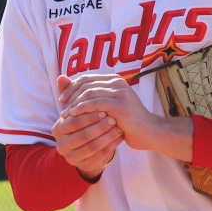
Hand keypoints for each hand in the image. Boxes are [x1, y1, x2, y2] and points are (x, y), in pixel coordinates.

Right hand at [52, 76, 122, 180]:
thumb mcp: (77, 110)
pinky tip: (120, 137)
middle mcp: (61, 146)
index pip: (73, 121)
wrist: (88, 147)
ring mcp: (73, 158)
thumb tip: (62, 77)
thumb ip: (71, 93)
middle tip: (112, 116)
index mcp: (57, 130)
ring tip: (118, 125)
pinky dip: (111, 146)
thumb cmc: (83, 123)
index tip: (104, 107)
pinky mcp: (86, 165)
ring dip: (107, 136)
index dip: (88, 114)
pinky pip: (100, 156)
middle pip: (82, 135)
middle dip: (99, 125)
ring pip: (92, 147)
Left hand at [57, 73, 192, 161]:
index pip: (86, 78)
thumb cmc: (126, 121)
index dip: (71, 87)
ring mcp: (120, 92)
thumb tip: (63, 81)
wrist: (149, 132)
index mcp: (114, 80)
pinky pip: (95, 103)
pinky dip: (81, 108)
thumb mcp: (106, 107)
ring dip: (74, 103)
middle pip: (85, 83)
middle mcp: (117, 82)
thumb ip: (89, 96)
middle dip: (70, 95)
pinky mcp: (120, 105)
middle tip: (61, 106)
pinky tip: (73, 115)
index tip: (62, 99)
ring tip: (65, 114)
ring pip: (89, 92)